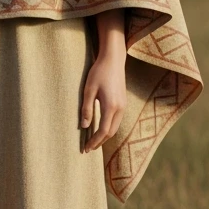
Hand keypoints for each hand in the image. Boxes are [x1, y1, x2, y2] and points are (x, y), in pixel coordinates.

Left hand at [81, 12, 126, 152]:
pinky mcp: (123, 102)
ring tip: (93, 141)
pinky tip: (101, 128)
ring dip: (105, 136)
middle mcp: (120, 108)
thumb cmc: (98, 72)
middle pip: (111, 132)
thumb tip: (85, 126)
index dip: (95, 141)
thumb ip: (87, 109)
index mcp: (111, 106)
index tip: (86, 148)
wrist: (113, 60)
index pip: (103, 131)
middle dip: (100, 142)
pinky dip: (109, 128)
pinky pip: (117, 120)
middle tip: (88, 148)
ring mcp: (123, 105)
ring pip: (115, 127)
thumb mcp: (88, 90)